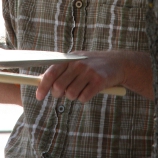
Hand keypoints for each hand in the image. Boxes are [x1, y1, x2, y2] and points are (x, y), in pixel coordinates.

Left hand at [36, 50, 153, 102]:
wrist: (118, 63)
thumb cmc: (93, 64)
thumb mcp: (77, 60)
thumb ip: (62, 69)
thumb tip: (42, 81)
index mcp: (70, 59)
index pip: (51, 73)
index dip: (42, 86)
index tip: (38, 96)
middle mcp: (78, 64)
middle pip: (59, 86)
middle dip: (59, 94)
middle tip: (64, 93)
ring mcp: (89, 72)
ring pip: (71, 94)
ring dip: (73, 96)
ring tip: (80, 90)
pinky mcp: (99, 81)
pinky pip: (83, 97)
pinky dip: (83, 98)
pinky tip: (89, 91)